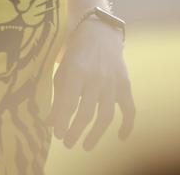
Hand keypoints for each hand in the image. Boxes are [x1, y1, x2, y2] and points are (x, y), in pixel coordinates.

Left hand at [48, 17, 134, 149]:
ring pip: (105, 115)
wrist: (100, 33)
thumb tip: (50, 123)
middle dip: (75, 132)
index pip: (68, 104)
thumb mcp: (62, 70)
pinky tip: (121, 137)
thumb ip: (57, 96)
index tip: (57, 134)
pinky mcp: (125, 84)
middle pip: (85, 113)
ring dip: (95, 134)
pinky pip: (129, 109)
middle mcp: (95, 78)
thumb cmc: (76, 54)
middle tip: (67, 143)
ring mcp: (112, 82)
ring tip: (86, 146)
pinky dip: (127, 124)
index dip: (62, 122)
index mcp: (76, 72)